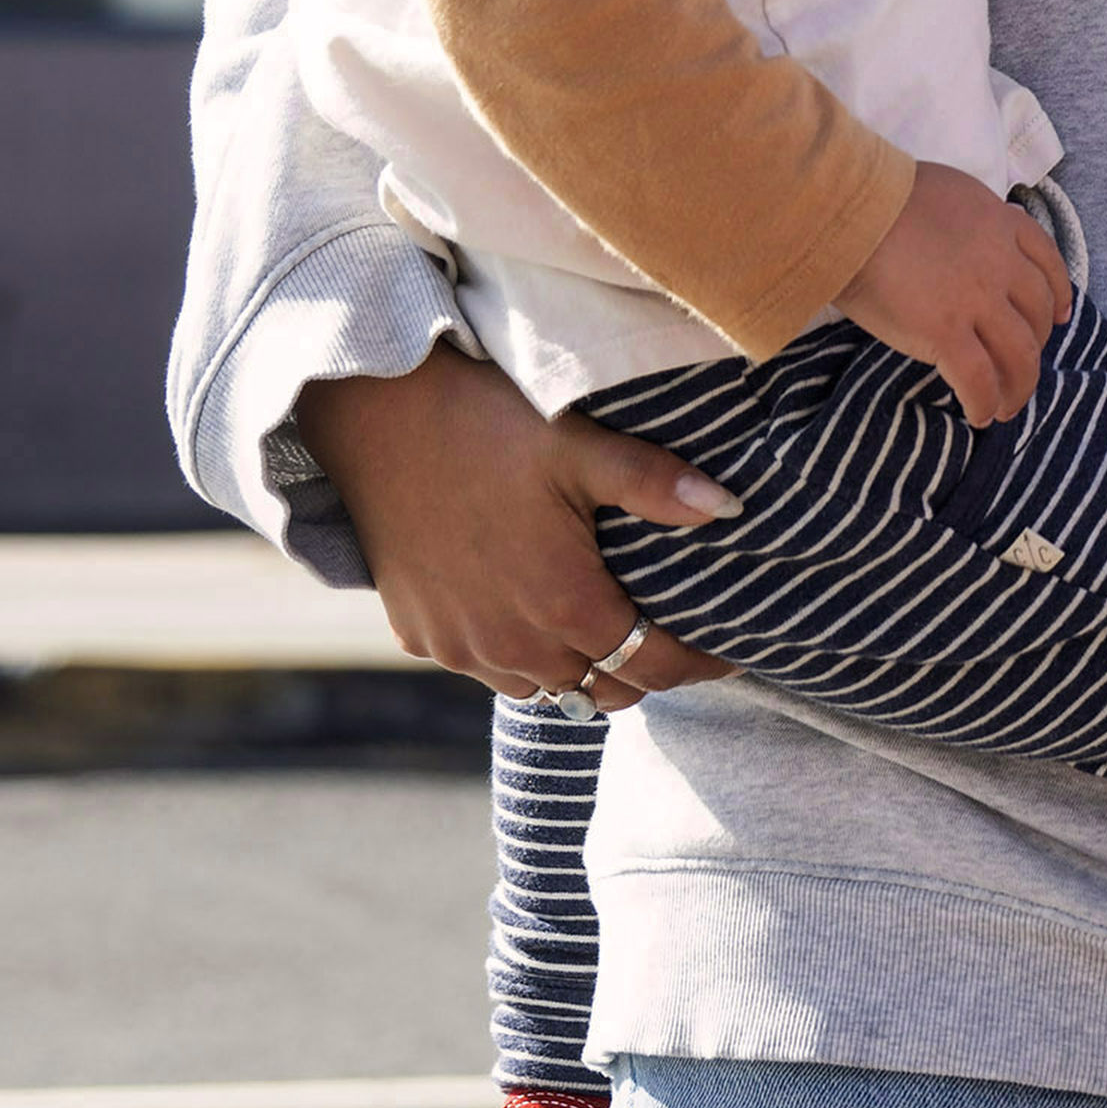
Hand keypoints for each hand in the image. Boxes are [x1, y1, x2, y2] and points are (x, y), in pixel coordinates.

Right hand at [294, 348, 736, 709]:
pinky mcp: (419, 636)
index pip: (655, 665)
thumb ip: (657, 484)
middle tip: (675, 640)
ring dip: (581, 670)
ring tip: (609, 632)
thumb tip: (731, 510)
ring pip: (544, 689)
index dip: (700, 664)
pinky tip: (533, 618)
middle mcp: (511, 643)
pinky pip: (486, 670)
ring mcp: (460, 646)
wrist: (374, 418)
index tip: (731, 652)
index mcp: (564, 603)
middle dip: (647, 671)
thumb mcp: (581, 446)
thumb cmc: (486, 424)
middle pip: (604, 689)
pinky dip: (520, 658)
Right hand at [836, 162, 1068, 422]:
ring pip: (1019, 354)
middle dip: (1036, 345)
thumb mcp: (948, 191)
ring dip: (1020, 386)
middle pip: (1037, 314)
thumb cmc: (881, 197)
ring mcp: (977, 300)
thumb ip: (972, 217)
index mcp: (1001, 224)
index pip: (1047, 262)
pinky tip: (981, 416)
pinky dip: (985, 402)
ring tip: (1008, 406)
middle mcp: (1000, 263)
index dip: (1059, 294)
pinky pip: (979, 379)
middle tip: (1021, 366)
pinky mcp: (946, 332)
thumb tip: (973, 232)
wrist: (851, 211)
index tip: (1060, 316)